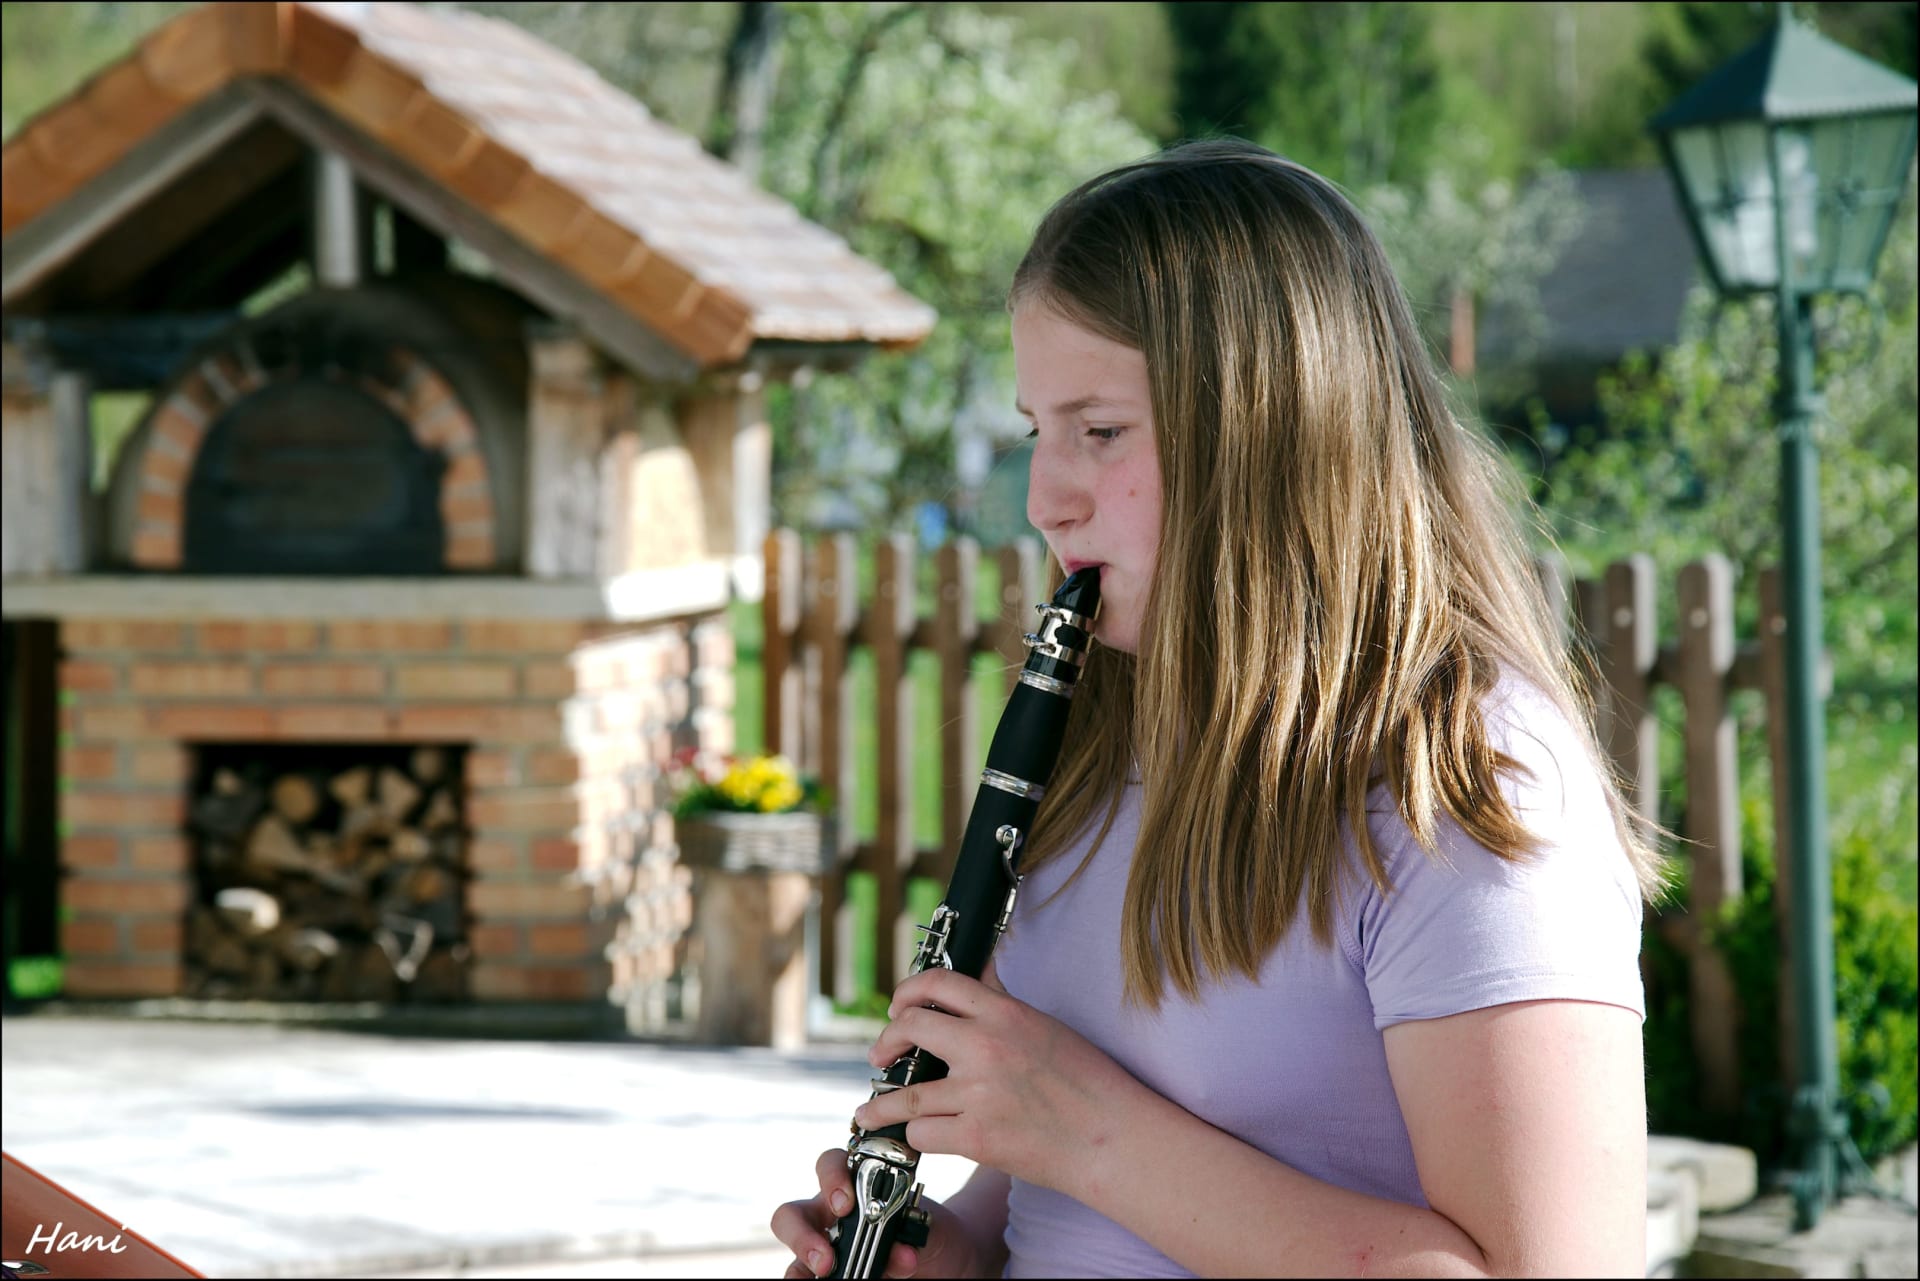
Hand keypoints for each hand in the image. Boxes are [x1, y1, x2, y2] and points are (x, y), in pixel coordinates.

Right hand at [770, 1148, 983, 1278]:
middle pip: (791, 1215)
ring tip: (825, 1276)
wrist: (950, 1262)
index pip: (829, 1166)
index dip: (831, 1179)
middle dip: (801, 1235)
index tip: (845, 1204)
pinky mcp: (831, 1279)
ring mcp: (827, 1250)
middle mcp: (831, 1217)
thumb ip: (912, 1231)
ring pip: (794, 1257)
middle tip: (826, 1258)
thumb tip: (900, 1253)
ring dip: (802, 1269)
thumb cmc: (933, 1232)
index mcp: (854, 1186)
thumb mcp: (930, 1226)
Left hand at [849, 968, 1143, 1195]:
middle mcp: (985, 1047)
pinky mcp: (976, 1137)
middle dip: (886, 1042)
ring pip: (904, 1093)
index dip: (907, 992)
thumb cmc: (1088, 1082)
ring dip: (880, 1104)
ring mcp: (978, 1093)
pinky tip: (917, 1137)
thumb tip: (978, 977)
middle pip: (909, 1027)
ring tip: (869, 1111)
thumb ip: (1003, 1003)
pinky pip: (923, 1133)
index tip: (898, 1009)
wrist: (1111, 1137)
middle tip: (880, 1056)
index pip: (937, 983)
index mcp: (1004, 1013)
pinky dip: (916, 1136)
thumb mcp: (1045, 1026)